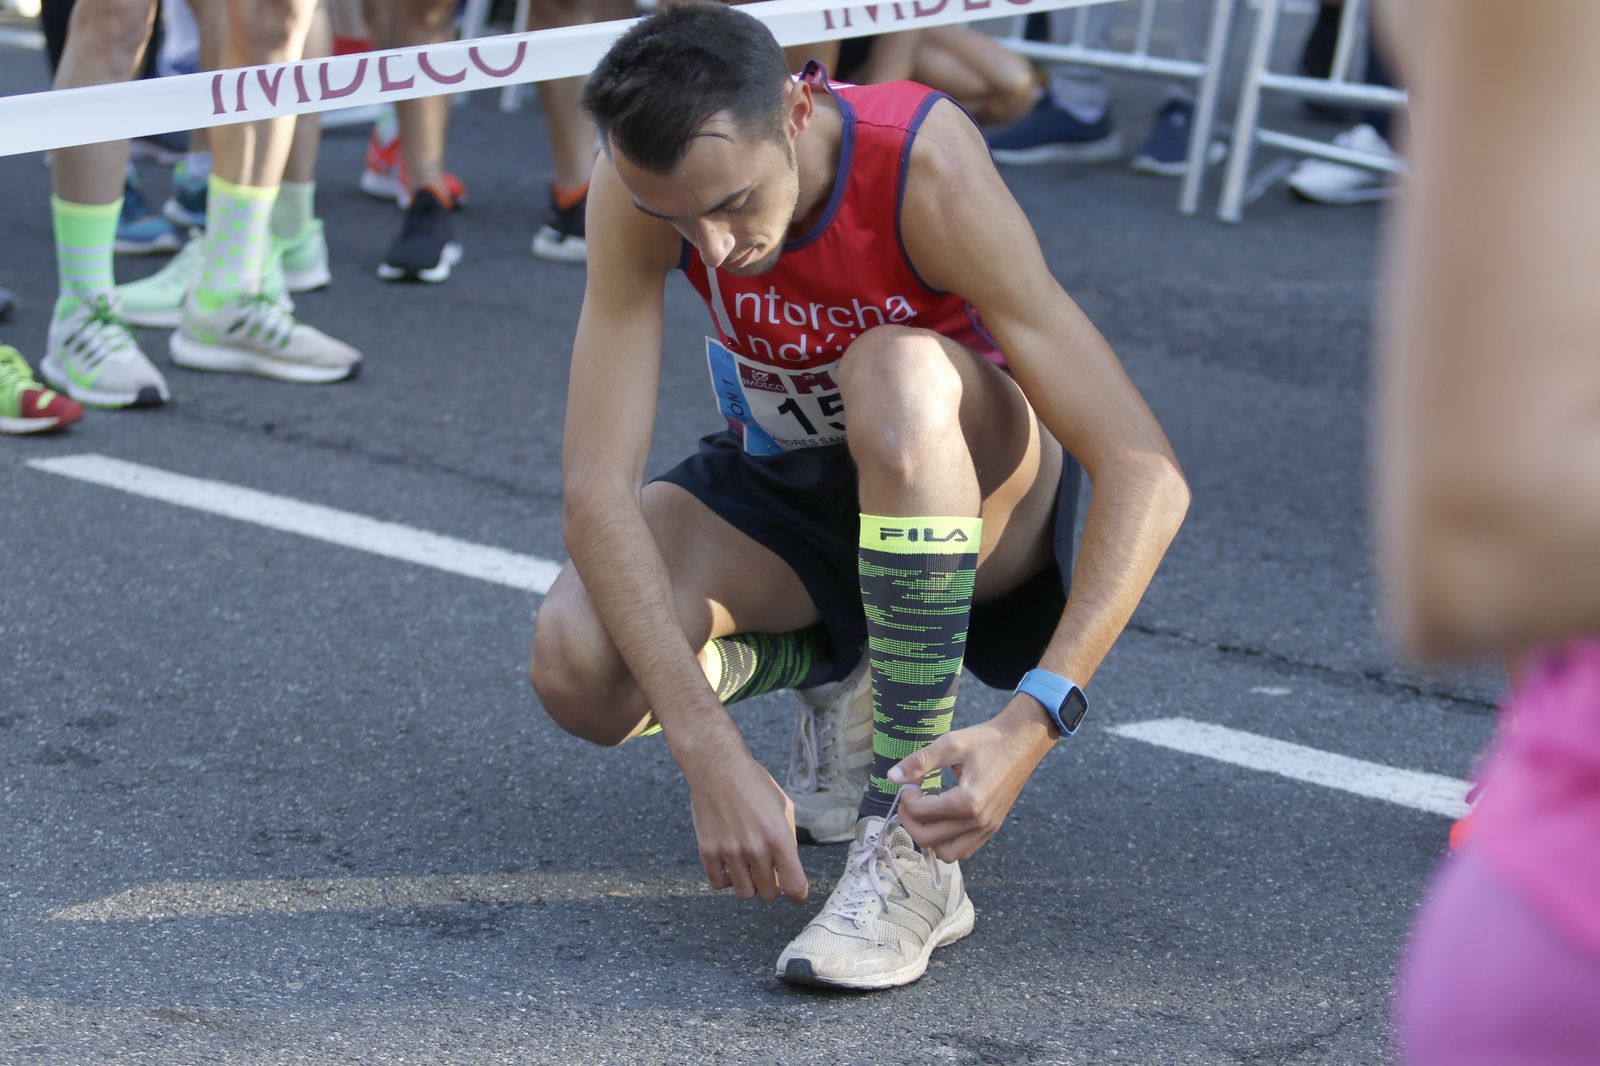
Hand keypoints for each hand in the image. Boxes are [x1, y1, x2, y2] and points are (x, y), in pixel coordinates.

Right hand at [683, 747, 809, 903]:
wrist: (717, 766)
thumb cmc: (753, 782)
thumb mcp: (783, 806)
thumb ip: (788, 838)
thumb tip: (786, 867)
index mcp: (779, 837)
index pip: (794, 885)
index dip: (798, 894)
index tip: (796, 893)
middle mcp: (755, 848)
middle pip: (769, 893)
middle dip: (773, 887)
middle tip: (770, 874)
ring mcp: (729, 851)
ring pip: (744, 893)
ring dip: (750, 885)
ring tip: (749, 869)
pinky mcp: (708, 851)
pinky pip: (718, 883)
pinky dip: (726, 880)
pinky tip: (730, 866)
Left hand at [888, 697, 1056, 861]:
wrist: (1021, 742)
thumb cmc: (987, 740)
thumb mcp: (950, 744)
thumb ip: (919, 762)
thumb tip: (892, 777)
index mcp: (968, 800)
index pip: (922, 812)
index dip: (906, 798)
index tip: (909, 783)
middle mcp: (979, 821)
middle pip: (928, 839)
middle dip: (910, 821)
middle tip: (909, 801)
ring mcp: (987, 828)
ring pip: (947, 853)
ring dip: (928, 837)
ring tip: (926, 813)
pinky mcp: (992, 829)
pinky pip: (964, 850)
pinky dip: (947, 842)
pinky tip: (942, 819)